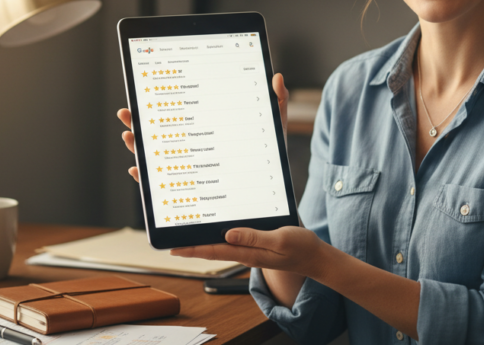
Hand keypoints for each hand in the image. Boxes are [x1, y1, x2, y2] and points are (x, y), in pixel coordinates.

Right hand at [117, 72, 288, 183]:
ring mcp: (191, 170)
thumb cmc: (269, 161)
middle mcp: (195, 148)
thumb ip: (276, 103)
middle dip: (139, 123)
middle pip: (161, 133)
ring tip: (130, 139)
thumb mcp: (274, 129)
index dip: (161, 102)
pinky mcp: (190, 195)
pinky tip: (140, 172)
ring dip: (138, 149)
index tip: (144, 91)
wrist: (272, 196)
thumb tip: (278, 77)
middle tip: (127, 115)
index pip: (181, 112)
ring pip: (157, 158)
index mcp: (210, 128)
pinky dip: (148, 181)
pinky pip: (163, 188)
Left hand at [170, 226, 325, 278]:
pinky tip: (209, 228)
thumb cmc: (300, 248)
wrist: (314, 256)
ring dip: (199, 238)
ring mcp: (247, 247)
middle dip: (189, 243)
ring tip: (180, 232)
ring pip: (217, 243)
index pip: (214, 250)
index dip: (192, 249)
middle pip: (210, 247)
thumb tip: (229, 234)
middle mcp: (243, 251)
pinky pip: (229, 238)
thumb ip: (255, 237)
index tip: (173, 247)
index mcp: (248, 252)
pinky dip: (215, 234)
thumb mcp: (280, 239)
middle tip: (169, 239)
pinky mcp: (252, 242)